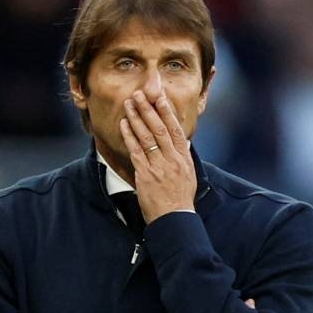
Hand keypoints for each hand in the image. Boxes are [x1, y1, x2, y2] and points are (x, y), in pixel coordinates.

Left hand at [120, 91, 196, 222]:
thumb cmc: (180, 199)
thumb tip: (181, 141)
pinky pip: (136, 151)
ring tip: (129, 104)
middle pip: (160, 129)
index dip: (167, 112)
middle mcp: (173, 160)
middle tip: (139, 94)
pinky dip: (130, 136)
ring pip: (147, 137)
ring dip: (137, 118)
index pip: (175, 130)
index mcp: (184, 158)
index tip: (160, 97)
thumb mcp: (188, 175)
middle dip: (148, 109)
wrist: (175, 219)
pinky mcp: (146, 175)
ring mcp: (159, 167)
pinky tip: (124, 125)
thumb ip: (182, 156)